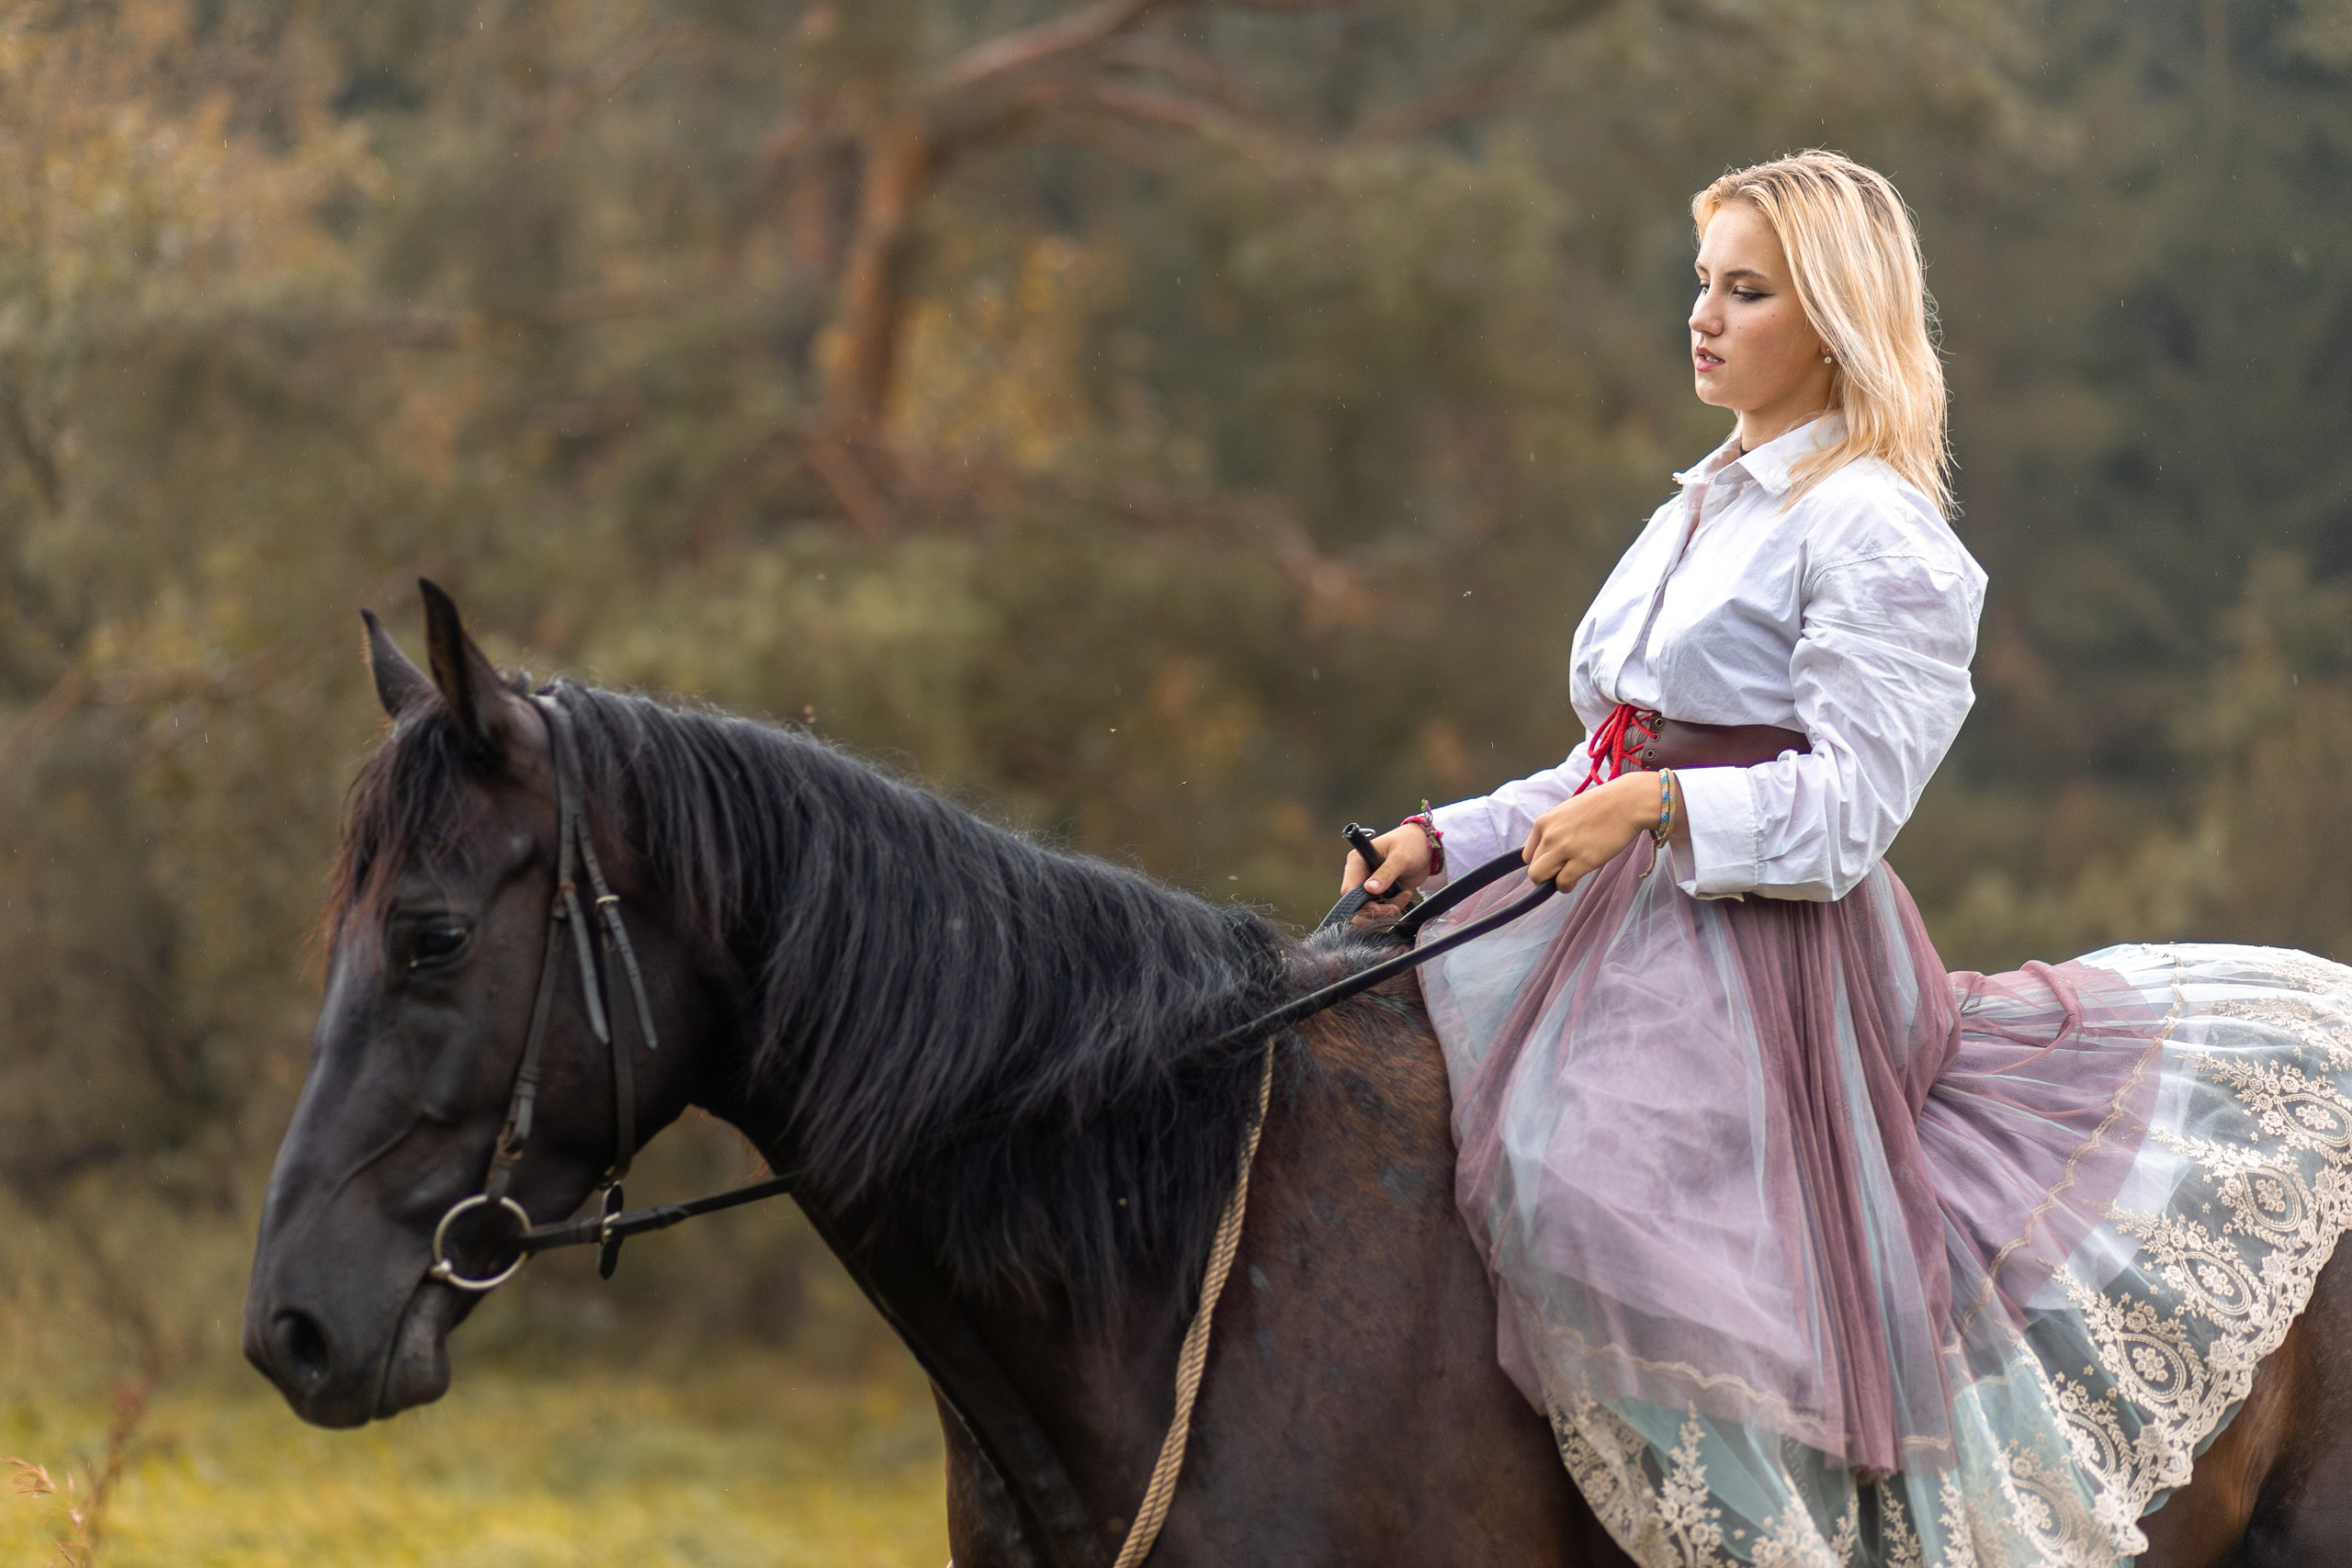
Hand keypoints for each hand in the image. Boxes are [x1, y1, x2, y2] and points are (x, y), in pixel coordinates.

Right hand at [1341, 825, 1433, 922]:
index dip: (1359, 902)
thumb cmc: (1410, 843)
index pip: (1349, 888)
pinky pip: (1384, 907)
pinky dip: (1395, 906)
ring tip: (1404, 895)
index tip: (1376, 907)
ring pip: (1371, 908)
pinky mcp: (1383, 892)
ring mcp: (1372, 885)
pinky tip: (1405, 894)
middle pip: (1358, 903)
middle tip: (1392, 908)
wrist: (1427, 847)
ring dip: (1388, 908)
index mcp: (1357, 862)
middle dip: (1375, 910)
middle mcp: (1361, 875)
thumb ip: (1386, 873)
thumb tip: (1370, 888)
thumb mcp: (1399, 857)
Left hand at [1523, 772, 1674, 889]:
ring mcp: (1564, 848)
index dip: (1540, 861)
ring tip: (1568, 876)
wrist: (1626, 803)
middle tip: (1562, 870)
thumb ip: (1555, 829)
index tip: (1553, 862)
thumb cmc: (1601, 806)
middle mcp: (1549, 835)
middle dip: (1547, 873)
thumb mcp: (1567, 811)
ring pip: (1540, 877)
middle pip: (1534, 869)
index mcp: (1543, 822)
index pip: (1527, 854)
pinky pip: (1562, 883)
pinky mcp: (1582, 860)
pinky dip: (1566, 886)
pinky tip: (1575, 880)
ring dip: (1553, 881)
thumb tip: (1550, 850)